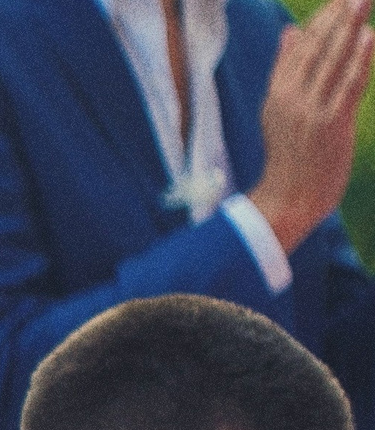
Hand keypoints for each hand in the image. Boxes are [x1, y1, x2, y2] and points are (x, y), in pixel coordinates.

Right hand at [254, 0, 373, 250]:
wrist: (290, 198)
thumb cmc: (289, 156)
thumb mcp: (277, 111)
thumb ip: (284, 70)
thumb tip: (290, 32)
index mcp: (276, 94)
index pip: (300, 48)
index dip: (321, 21)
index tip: (338, 0)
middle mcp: (291, 99)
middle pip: (318, 49)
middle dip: (338, 18)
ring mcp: (311, 111)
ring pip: (334, 62)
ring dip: (351, 29)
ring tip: (362, 2)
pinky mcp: (331, 124)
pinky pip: (349, 85)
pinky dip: (359, 60)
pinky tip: (368, 38)